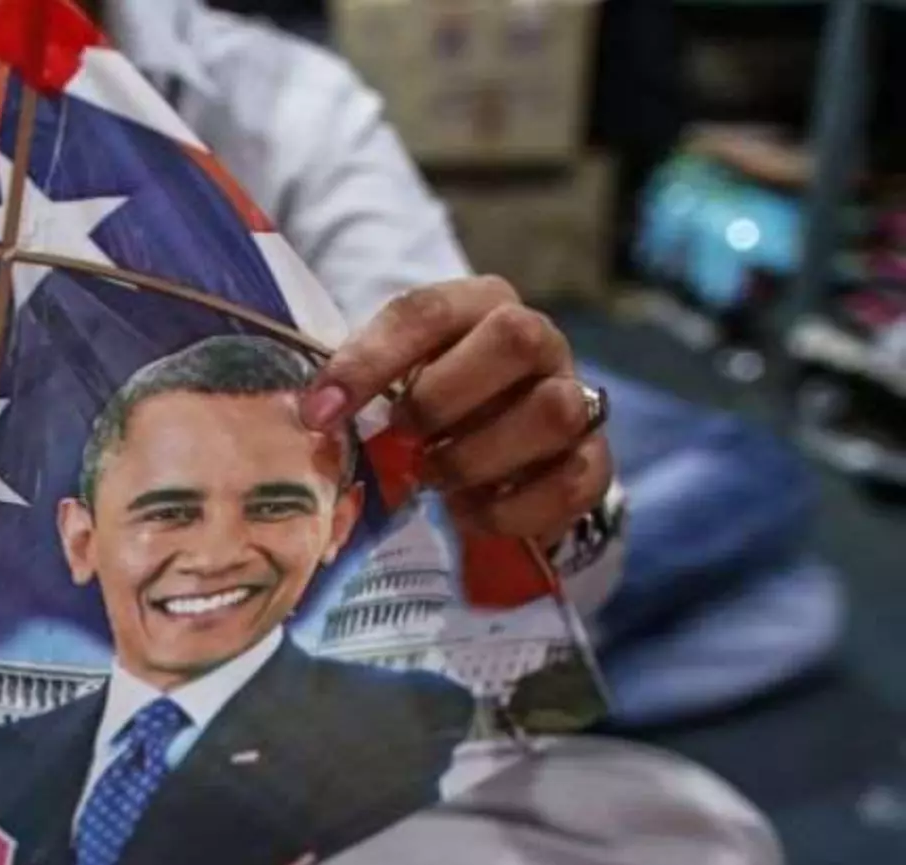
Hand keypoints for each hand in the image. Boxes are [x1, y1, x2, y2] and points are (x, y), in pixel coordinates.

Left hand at [302, 277, 611, 549]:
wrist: (498, 451)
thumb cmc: (431, 404)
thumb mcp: (390, 383)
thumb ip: (358, 390)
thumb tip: (314, 420)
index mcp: (477, 305)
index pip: (425, 312)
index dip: (369, 362)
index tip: (320, 413)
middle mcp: (538, 340)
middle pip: (516, 338)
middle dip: (443, 398)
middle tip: (402, 438)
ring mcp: (576, 397)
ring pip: (554, 411)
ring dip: (478, 456)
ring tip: (434, 478)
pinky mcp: (595, 460)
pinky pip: (572, 482)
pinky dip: (511, 510)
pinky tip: (469, 514)